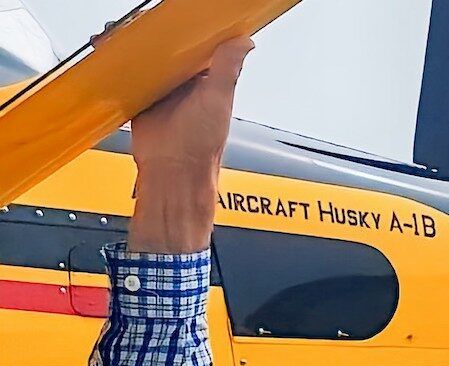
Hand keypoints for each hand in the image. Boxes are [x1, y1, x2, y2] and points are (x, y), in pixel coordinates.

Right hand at [128, 37, 252, 252]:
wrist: (172, 171)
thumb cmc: (201, 145)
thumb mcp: (217, 100)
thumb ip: (227, 69)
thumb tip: (245, 42)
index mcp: (207, 79)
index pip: (197, 42)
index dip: (184, 26)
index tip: (171, 12)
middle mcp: (185, 81)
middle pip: (166, 45)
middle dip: (149, 30)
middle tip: (137, 20)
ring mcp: (162, 88)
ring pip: (145, 56)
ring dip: (130, 43)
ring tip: (118, 31)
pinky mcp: (141, 96)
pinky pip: (128, 72)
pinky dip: (117, 60)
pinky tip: (108, 48)